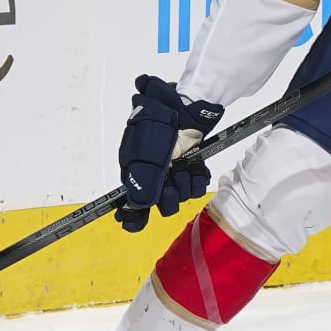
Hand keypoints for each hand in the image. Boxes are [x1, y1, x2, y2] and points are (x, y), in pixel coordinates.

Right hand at [116, 75, 223, 231]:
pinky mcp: (190, 166)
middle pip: (161, 203)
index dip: (135, 215)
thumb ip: (142, 182)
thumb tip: (137, 206)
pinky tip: (196, 168)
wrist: (184, 107)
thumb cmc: (159, 125)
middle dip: (169, 195)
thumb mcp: (146, 153)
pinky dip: (198, 178)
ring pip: (180, 196)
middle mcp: (153, 174)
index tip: (137, 223)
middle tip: (172, 179)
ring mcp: (172, 171)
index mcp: (135, 171)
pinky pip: (196, 186)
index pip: (132, 202)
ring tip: (184, 166)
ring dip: (185, 184)